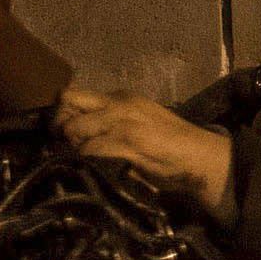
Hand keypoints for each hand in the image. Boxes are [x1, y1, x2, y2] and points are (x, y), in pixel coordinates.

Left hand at [55, 87, 236, 224]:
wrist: (201, 157)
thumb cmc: (170, 146)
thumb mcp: (137, 125)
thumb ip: (112, 125)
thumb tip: (77, 136)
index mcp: (121, 98)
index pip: (75, 94)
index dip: (64, 114)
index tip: (63, 134)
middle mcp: (120, 103)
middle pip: (68, 100)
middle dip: (59, 122)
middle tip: (63, 143)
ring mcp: (124, 121)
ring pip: (75, 125)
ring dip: (71, 144)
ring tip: (80, 156)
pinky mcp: (129, 141)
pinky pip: (91, 146)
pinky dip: (86, 157)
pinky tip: (93, 165)